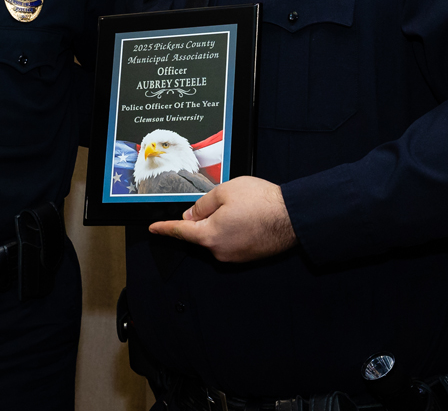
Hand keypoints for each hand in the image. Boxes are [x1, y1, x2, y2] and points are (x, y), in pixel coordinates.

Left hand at [148, 176, 296, 262]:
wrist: (293, 217)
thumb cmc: (262, 202)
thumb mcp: (224, 192)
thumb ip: (202, 205)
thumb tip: (192, 216)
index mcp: (210, 236)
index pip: (180, 231)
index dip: (165, 228)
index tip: (154, 229)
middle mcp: (220, 251)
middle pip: (201, 233)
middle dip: (205, 218)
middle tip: (224, 201)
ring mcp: (235, 256)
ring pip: (218, 236)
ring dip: (222, 223)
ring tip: (242, 208)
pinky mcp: (248, 256)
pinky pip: (232, 241)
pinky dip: (234, 229)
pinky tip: (248, 218)